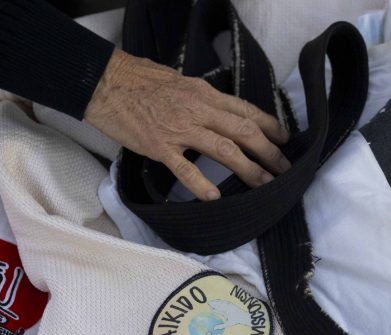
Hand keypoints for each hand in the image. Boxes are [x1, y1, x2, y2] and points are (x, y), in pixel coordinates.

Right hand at [84, 48, 290, 200]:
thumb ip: (200, 98)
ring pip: (224, 151)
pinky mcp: (160, 147)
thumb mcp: (178, 81)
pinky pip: (185, 169)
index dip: (269, 125)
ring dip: (249, 169)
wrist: (105, 83)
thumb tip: (216, 110)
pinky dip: (202, 185)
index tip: (284, 139)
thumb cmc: (138, 79)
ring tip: (264, 185)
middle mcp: (197, 110)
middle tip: (284, 169)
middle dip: (268, 152)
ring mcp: (179, 130)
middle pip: (243, 132)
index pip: (245, 110)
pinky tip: (215, 198)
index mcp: (203, 93)